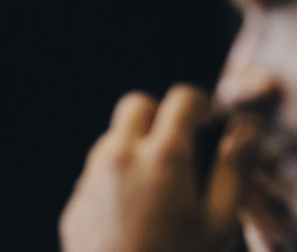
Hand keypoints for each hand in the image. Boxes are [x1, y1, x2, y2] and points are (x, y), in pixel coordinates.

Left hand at [60, 86, 257, 251]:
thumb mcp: (220, 222)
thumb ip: (233, 170)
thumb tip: (246, 131)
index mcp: (163, 157)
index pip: (180, 99)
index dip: (200, 105)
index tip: (210, 123)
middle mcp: (120, 157)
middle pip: (136, 105)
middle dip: (160, 116)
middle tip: (183, 146)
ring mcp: (91, 178)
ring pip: (111, 139)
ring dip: (134, 147)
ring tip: (162, 187)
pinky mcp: (75, 201)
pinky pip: (95, 174)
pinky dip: (115, 179)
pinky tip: (136, 214)